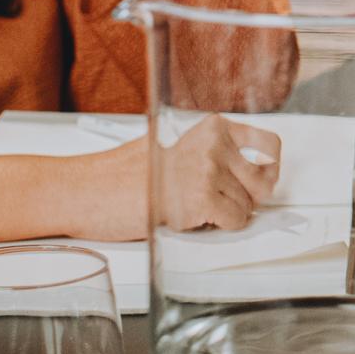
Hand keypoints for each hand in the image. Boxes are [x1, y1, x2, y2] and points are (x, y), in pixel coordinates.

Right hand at [59, 115, 283, 238]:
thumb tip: (245, 175)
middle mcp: (214, 143)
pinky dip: (219, 226)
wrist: (85, 190)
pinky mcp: (201, 197)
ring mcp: (208, 169)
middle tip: (221, 203)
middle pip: (264, 180)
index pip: (269, 144)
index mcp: (210, 127)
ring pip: (248, 205)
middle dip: (247, 198)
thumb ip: (210, 155)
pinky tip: (190, 218)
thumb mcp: (174, 149)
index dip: (270, 168)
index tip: (263, 180)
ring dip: (225, 214)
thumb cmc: (119, 175)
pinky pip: (235, 220)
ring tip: (190, 208)